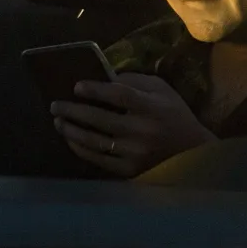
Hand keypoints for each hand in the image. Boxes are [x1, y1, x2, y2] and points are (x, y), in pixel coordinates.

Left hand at [51, 72, 217, 176]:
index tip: (76, 86)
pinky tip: (70, 138)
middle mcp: (141, 130)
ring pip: (93, 140)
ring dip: (70, 130)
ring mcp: (133, 152)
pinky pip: (96, 158)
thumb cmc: (175, 115)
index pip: (119, 95)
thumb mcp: (163, 91)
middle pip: (99, 118)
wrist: (191, 151)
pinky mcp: (127, 169)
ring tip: (58, 121)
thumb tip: (103, 78)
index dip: (95, 90)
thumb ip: (135, 82)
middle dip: (72, 110)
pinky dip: (79, 148)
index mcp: (152, 107)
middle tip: (55, 105)